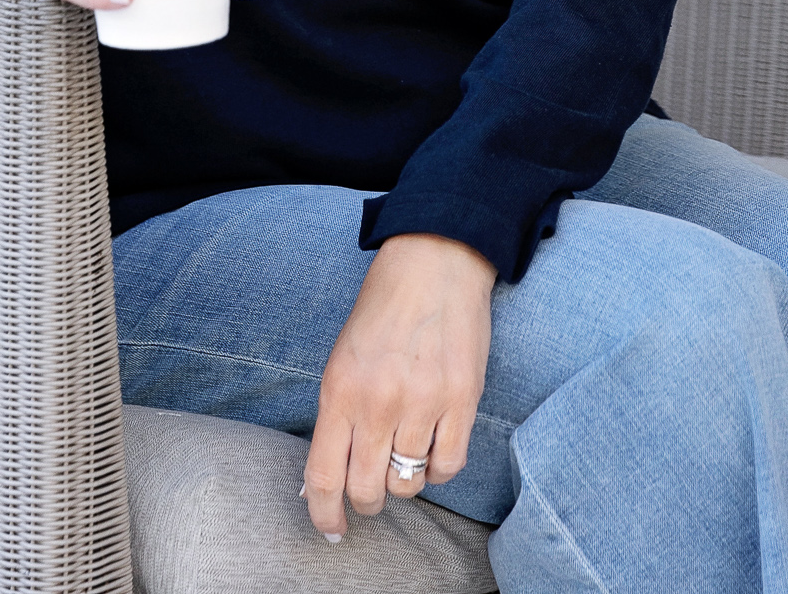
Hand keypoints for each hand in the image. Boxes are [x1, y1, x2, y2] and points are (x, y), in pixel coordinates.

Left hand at [303, 234, 495, 540]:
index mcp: (340, 388)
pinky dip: (438, 467)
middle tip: (372, 488)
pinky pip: (448, 466)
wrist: (434, 260)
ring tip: (406, 449)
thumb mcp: (342, 357)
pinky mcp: (462, 400)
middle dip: (368, 500)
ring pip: (409, 484)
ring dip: (405, 479)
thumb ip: (336, 415)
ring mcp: (423, 402)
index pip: (324, 476)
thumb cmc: (383, 308)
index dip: (324, 513)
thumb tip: (326, 478)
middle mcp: (378, 401)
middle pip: (368, 490)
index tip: (331, 528)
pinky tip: (433, 443)